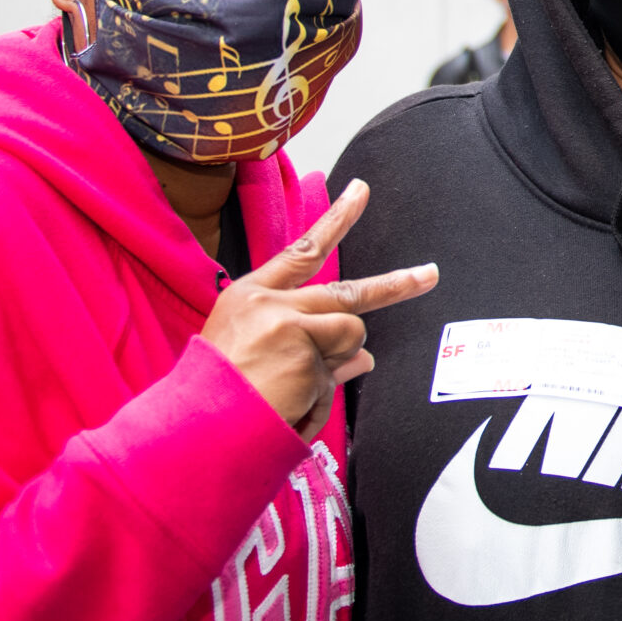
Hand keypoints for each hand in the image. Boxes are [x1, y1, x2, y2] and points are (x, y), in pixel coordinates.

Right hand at [200, 179, 438, 440]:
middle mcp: (272, 304)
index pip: (303, 250)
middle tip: (430, 275)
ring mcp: (292, 326)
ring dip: (335, 364)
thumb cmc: (217, 395)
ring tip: (291, 388)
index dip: (336, 220)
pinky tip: (284, 406)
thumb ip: (313, 349)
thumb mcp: (254, 357)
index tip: (361, 191)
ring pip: (351, 335)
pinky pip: (337, 377)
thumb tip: (364, 358)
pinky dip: (318, 399)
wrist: (191, 429)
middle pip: (349, 291)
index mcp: (251, 296)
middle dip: (396, 285)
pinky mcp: (306, 354)